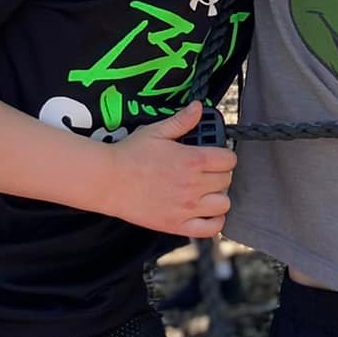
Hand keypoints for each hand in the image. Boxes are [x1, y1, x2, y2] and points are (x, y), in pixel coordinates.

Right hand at [102, 99, 236, 236]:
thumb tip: (198, 108)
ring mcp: (187, 207)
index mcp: (192, 160)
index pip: (229, 159)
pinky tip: (206, 213)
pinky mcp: (177, 225)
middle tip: (207, 173)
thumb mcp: (156, 132)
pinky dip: (214, 222)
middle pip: (227, 181)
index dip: (224, 156)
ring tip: (206, 193)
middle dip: (220, 175)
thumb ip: (181, 121)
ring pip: (223, 204)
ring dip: (218, 197)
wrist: (108, 180)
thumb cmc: (129, 155)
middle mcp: (194, 185)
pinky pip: (210, 228)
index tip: (216, 157)